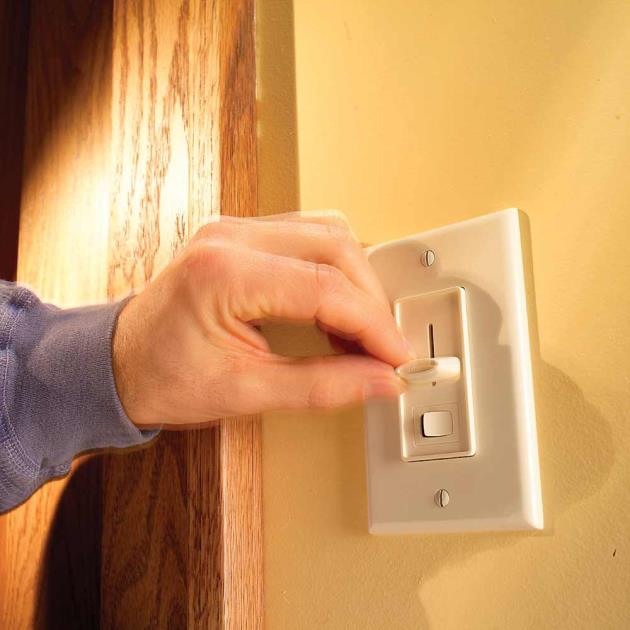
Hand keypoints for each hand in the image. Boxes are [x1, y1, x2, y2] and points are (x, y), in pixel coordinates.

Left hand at [112, 211, 410, 426]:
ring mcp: (234, 230)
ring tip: (361, 330)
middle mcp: (229, 237)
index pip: (325, 288)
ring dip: (356, 281)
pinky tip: (336, 307)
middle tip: (383, 348)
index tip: (396, 356)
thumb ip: (322, 386)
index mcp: (223, 273)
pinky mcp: (241, 236)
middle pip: (335, 245)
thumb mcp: (245, 394)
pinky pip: (307, 237)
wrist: (117, 364)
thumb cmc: (161, 377)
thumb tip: (378, 380)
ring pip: (327, 232)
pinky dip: (333, 271)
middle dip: (371, 300)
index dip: (373, 325)